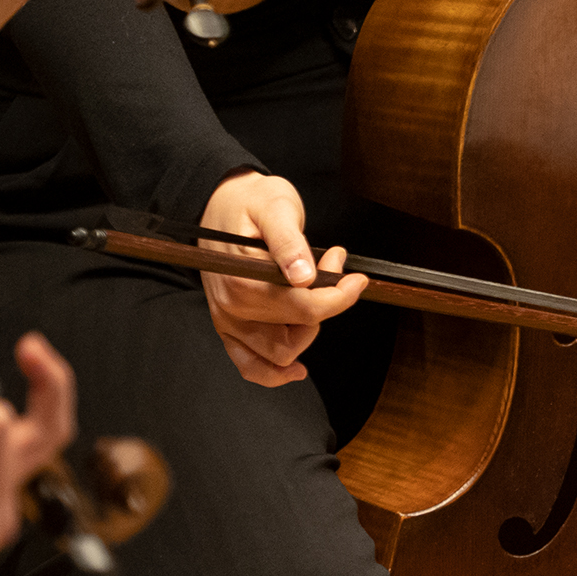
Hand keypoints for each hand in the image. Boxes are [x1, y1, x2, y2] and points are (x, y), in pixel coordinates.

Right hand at [199, 170, 366, 386]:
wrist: (220, 203)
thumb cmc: (249, 202)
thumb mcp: (275, 206)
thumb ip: (289, 241)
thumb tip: (304, 276)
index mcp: (243, 278)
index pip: (303, 307)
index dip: (339, 297)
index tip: (356, 279)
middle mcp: (232, 306)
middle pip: (296, 333)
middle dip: (325, 305)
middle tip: (334, 269)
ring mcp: (228, 320)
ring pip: (279, 355)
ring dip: (306, 334)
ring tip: (315, 298)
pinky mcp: (229, 328)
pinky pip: (250, 366)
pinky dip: (273, 373)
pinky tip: (297, 368)